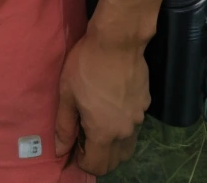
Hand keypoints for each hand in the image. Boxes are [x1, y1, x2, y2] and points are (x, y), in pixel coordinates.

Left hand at [54, 30, 149, 176]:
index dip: (82, 159)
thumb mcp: (67, 94)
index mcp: (103, 133)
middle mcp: (124, 131)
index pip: (96, 166)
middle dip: (99, 154)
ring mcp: (139, 117)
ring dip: (114, 142)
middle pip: (114, 160)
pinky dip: (124, 123)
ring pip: (127, 144)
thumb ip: (64, 126)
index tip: (75, 142)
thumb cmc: (86, 65)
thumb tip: (60, 150)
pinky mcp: (146, 102)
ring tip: (100, 118)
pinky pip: (135, 123)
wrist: (117, 40)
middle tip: (85, 131)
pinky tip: (114, 101)